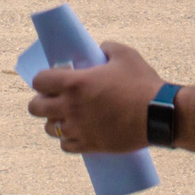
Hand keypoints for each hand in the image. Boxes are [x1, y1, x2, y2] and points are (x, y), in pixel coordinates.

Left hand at [27, 41, 164, 154]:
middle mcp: (71, 107)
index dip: (43, 80)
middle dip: (41, 102)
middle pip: (35, 108)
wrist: (159, 115)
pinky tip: (74, 133)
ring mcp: (79, 128)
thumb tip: (98, 51)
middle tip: (54, 99)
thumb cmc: (142, 83)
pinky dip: (67, 139)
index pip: (39, 81)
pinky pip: (65, 146)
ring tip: (65, 116)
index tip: (51, 80)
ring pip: (49, 128)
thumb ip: (106, 49)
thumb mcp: (125, 55)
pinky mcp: (90, 145)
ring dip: (54, 121)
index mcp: (75, 83)